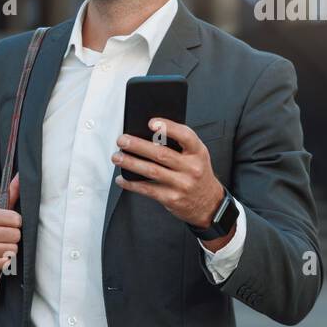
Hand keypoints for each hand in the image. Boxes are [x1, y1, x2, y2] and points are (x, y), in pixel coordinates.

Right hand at [0, 173, 21, 274]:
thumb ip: (10, 193)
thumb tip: (20, 175)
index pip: (16, 219)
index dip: (16, 223)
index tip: (8, 224)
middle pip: (15, 235)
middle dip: (13, 237)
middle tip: (3, 237)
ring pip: (12, 250)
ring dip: (9, 250)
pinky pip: (6, 263)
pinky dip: (4, 262)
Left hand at [111, 118, 225, 229]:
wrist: (209, 203)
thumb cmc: (198, 174)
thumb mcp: (197, 156)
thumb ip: (180, 144)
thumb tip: (150, 133)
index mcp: (198, 152)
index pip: (186, 136)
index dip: (169, 128)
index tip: (152, 123)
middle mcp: (192, 168)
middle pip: (161, 154)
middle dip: (138, 146)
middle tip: (122, 140)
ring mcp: (182, 184)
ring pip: (151, 171)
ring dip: (131, 163)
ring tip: (117, 157)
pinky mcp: (172, 198)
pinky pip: (148, 189)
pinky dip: (132, 184)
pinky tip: (122, 179)